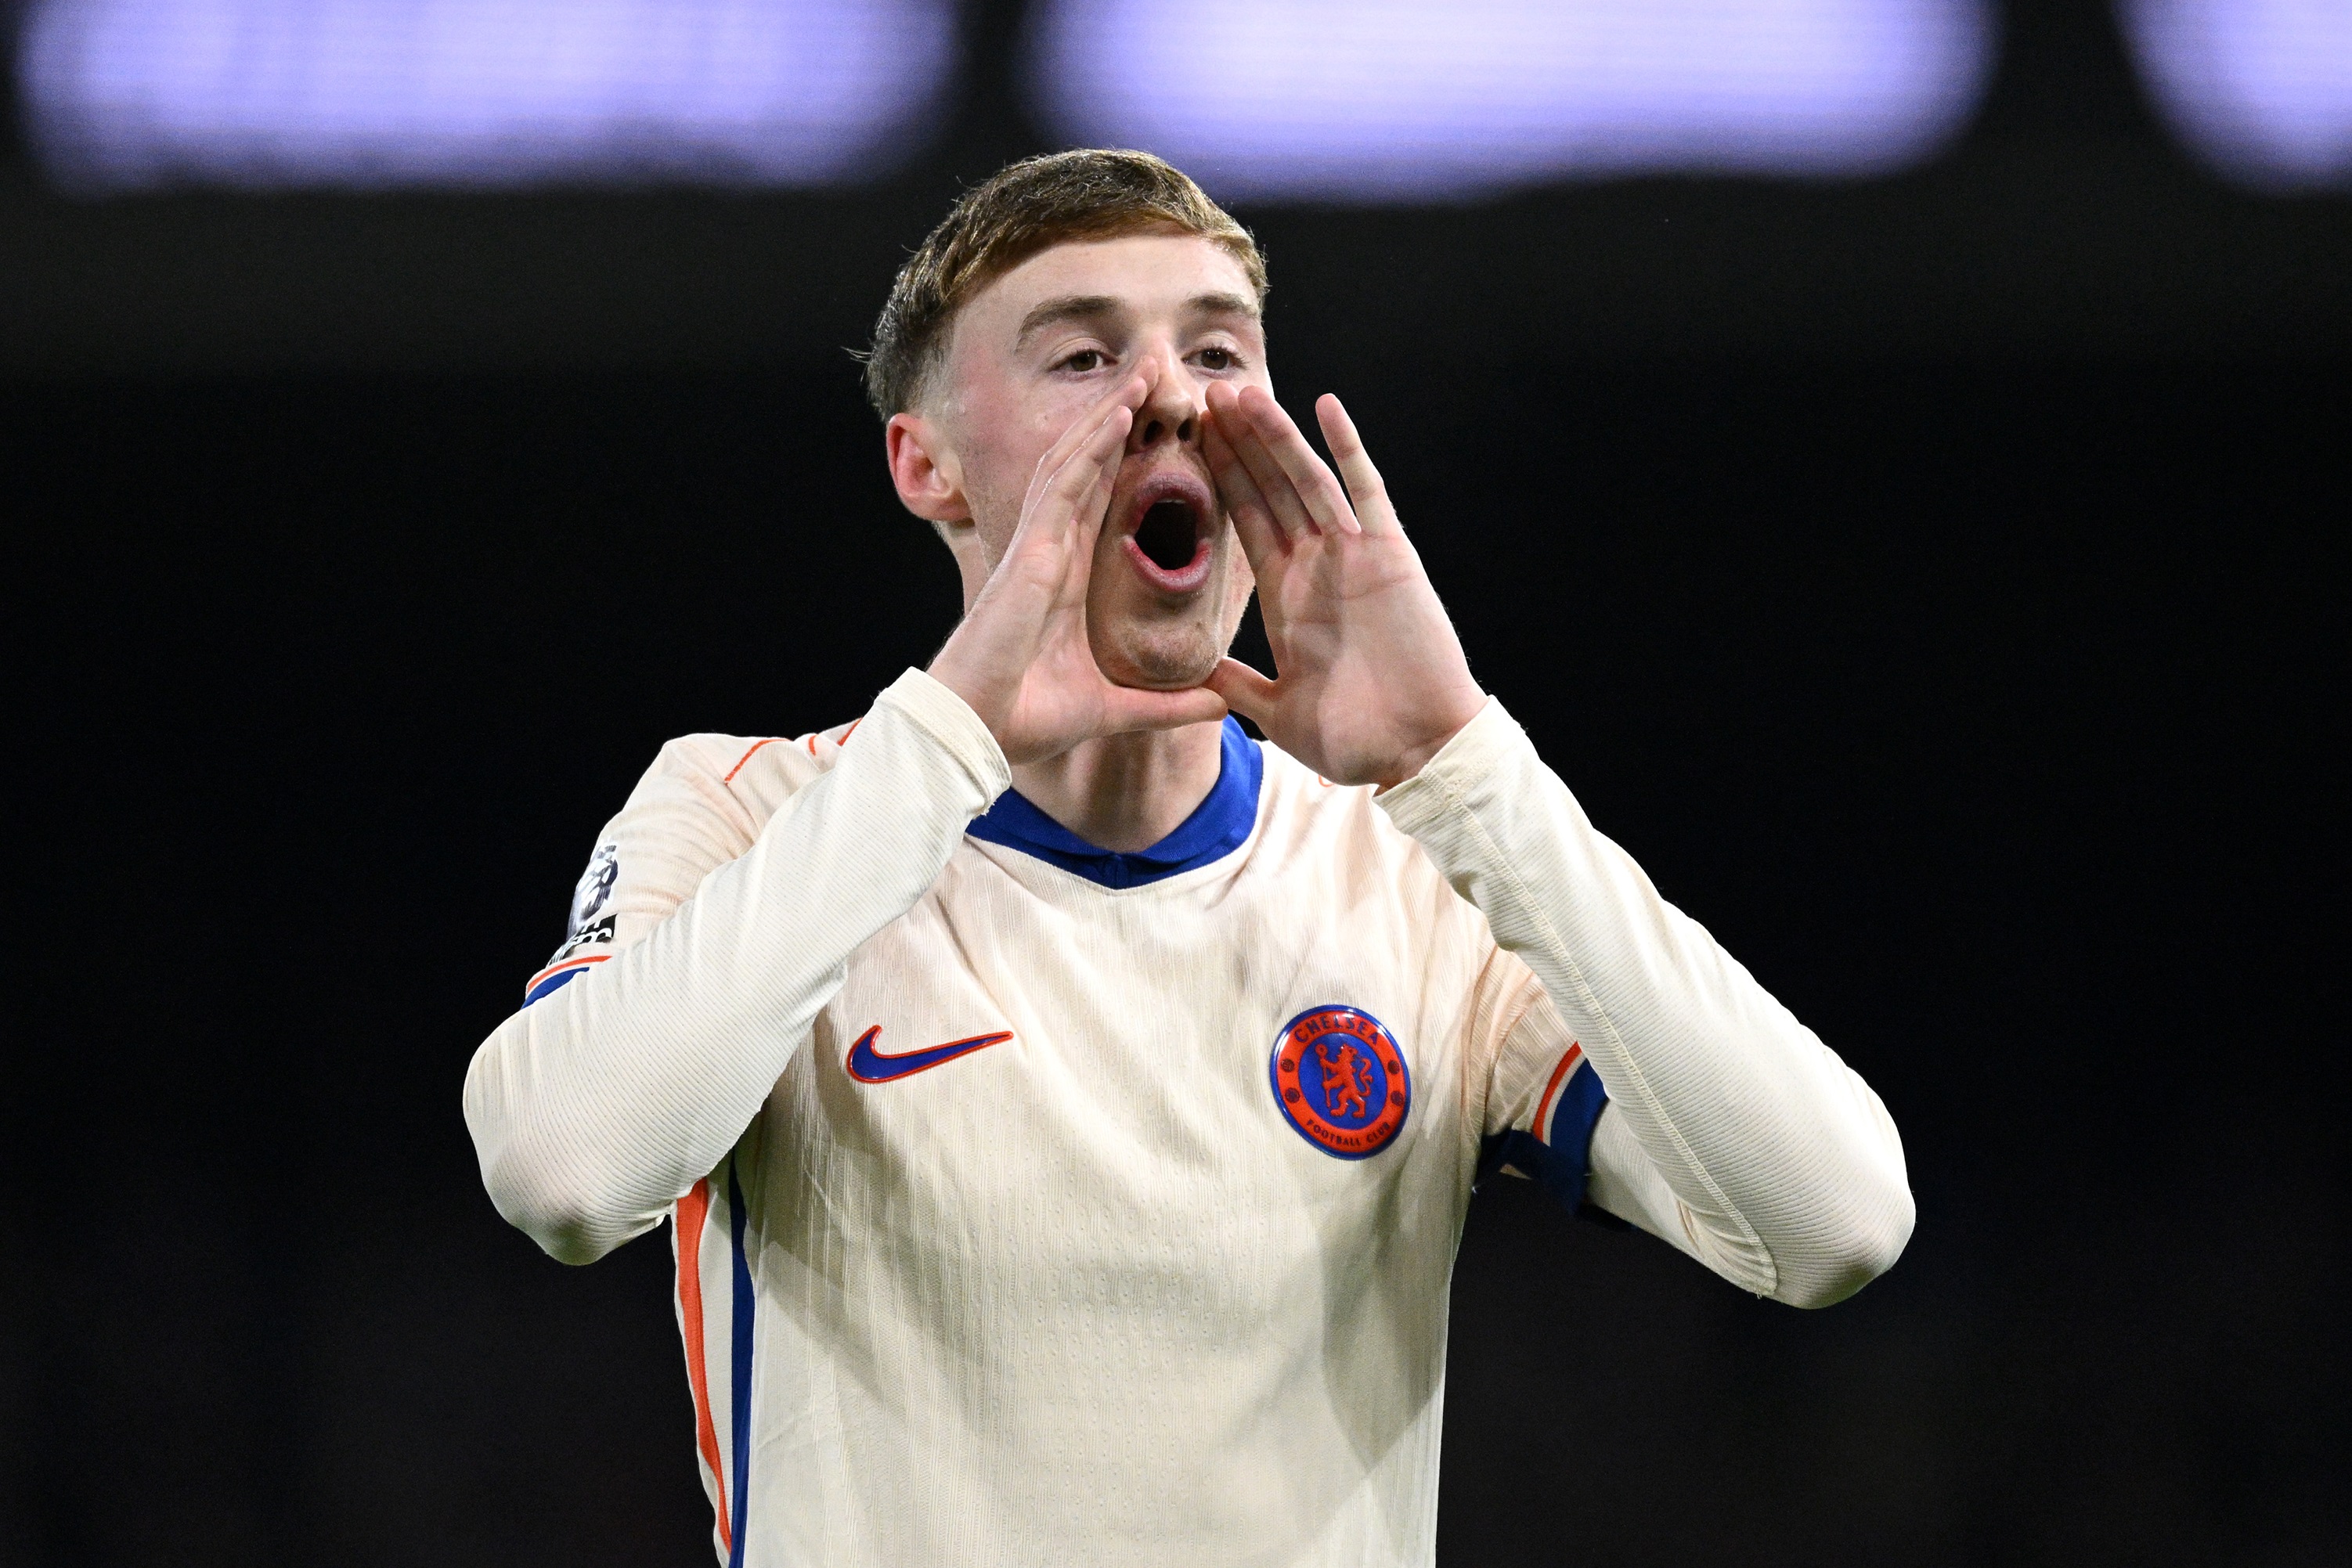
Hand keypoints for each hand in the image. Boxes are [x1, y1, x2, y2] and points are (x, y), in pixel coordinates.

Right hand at [929, 377, 1227, 765]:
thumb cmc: (1025, 720)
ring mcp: (1038, 548)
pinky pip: (1064, 486)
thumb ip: (1164, 707)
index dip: (1127, 463)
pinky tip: (1119, 414)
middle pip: (1089, 469)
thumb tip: (1217, 706)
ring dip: (1109, 416)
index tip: (1162, 431)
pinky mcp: (1030, 553)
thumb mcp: (1115, 710)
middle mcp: (1052, 554)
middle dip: (1119, 421)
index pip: (1103, 504)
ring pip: (1076, 463)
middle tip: (1155, 376)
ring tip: (1144, 373)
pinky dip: (1090, 447)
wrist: (977, 734)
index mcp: (1067, 580)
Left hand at [1202, 385, 1484, 787]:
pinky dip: (1347, 448)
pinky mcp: (1389, 555)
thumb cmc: (1356, 739)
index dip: (1218, 479)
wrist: (1418, 752)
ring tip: (1240, 393)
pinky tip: (1326, 406)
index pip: (1244, 521)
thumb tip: (1193, 676)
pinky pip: (1365, 491)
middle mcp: (1316, 566)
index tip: (1189, 440)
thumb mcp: (1278, 711)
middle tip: (1204, 395)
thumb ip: (1238, 686)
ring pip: (1304, 479)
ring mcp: (1353, 556)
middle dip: (1238, 443)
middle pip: (1268, 488)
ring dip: (1274, 436)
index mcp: (1286, 596)